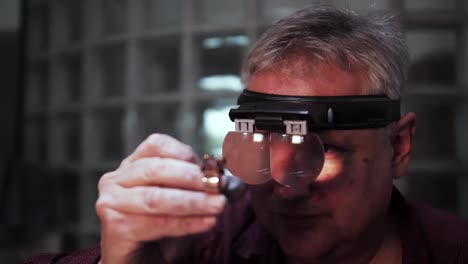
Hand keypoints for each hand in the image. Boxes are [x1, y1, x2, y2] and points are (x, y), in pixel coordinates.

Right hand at [96, 134, 226, 263]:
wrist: (142, 261)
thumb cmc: (162, 226)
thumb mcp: (183, 199)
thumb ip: (201, 187)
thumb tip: (231, 181)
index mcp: (133, 164)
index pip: (156, 144)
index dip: (184, 153)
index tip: (210, 166)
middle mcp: (116, 179)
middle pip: (155, 169)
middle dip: (191, 178)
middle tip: (219, 186)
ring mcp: (111, 202)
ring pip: (156, 198)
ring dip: (193, 202)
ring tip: (218, 206)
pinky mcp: (115, 226)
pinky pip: (155, 224)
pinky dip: (186, 224)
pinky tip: (207, 223)